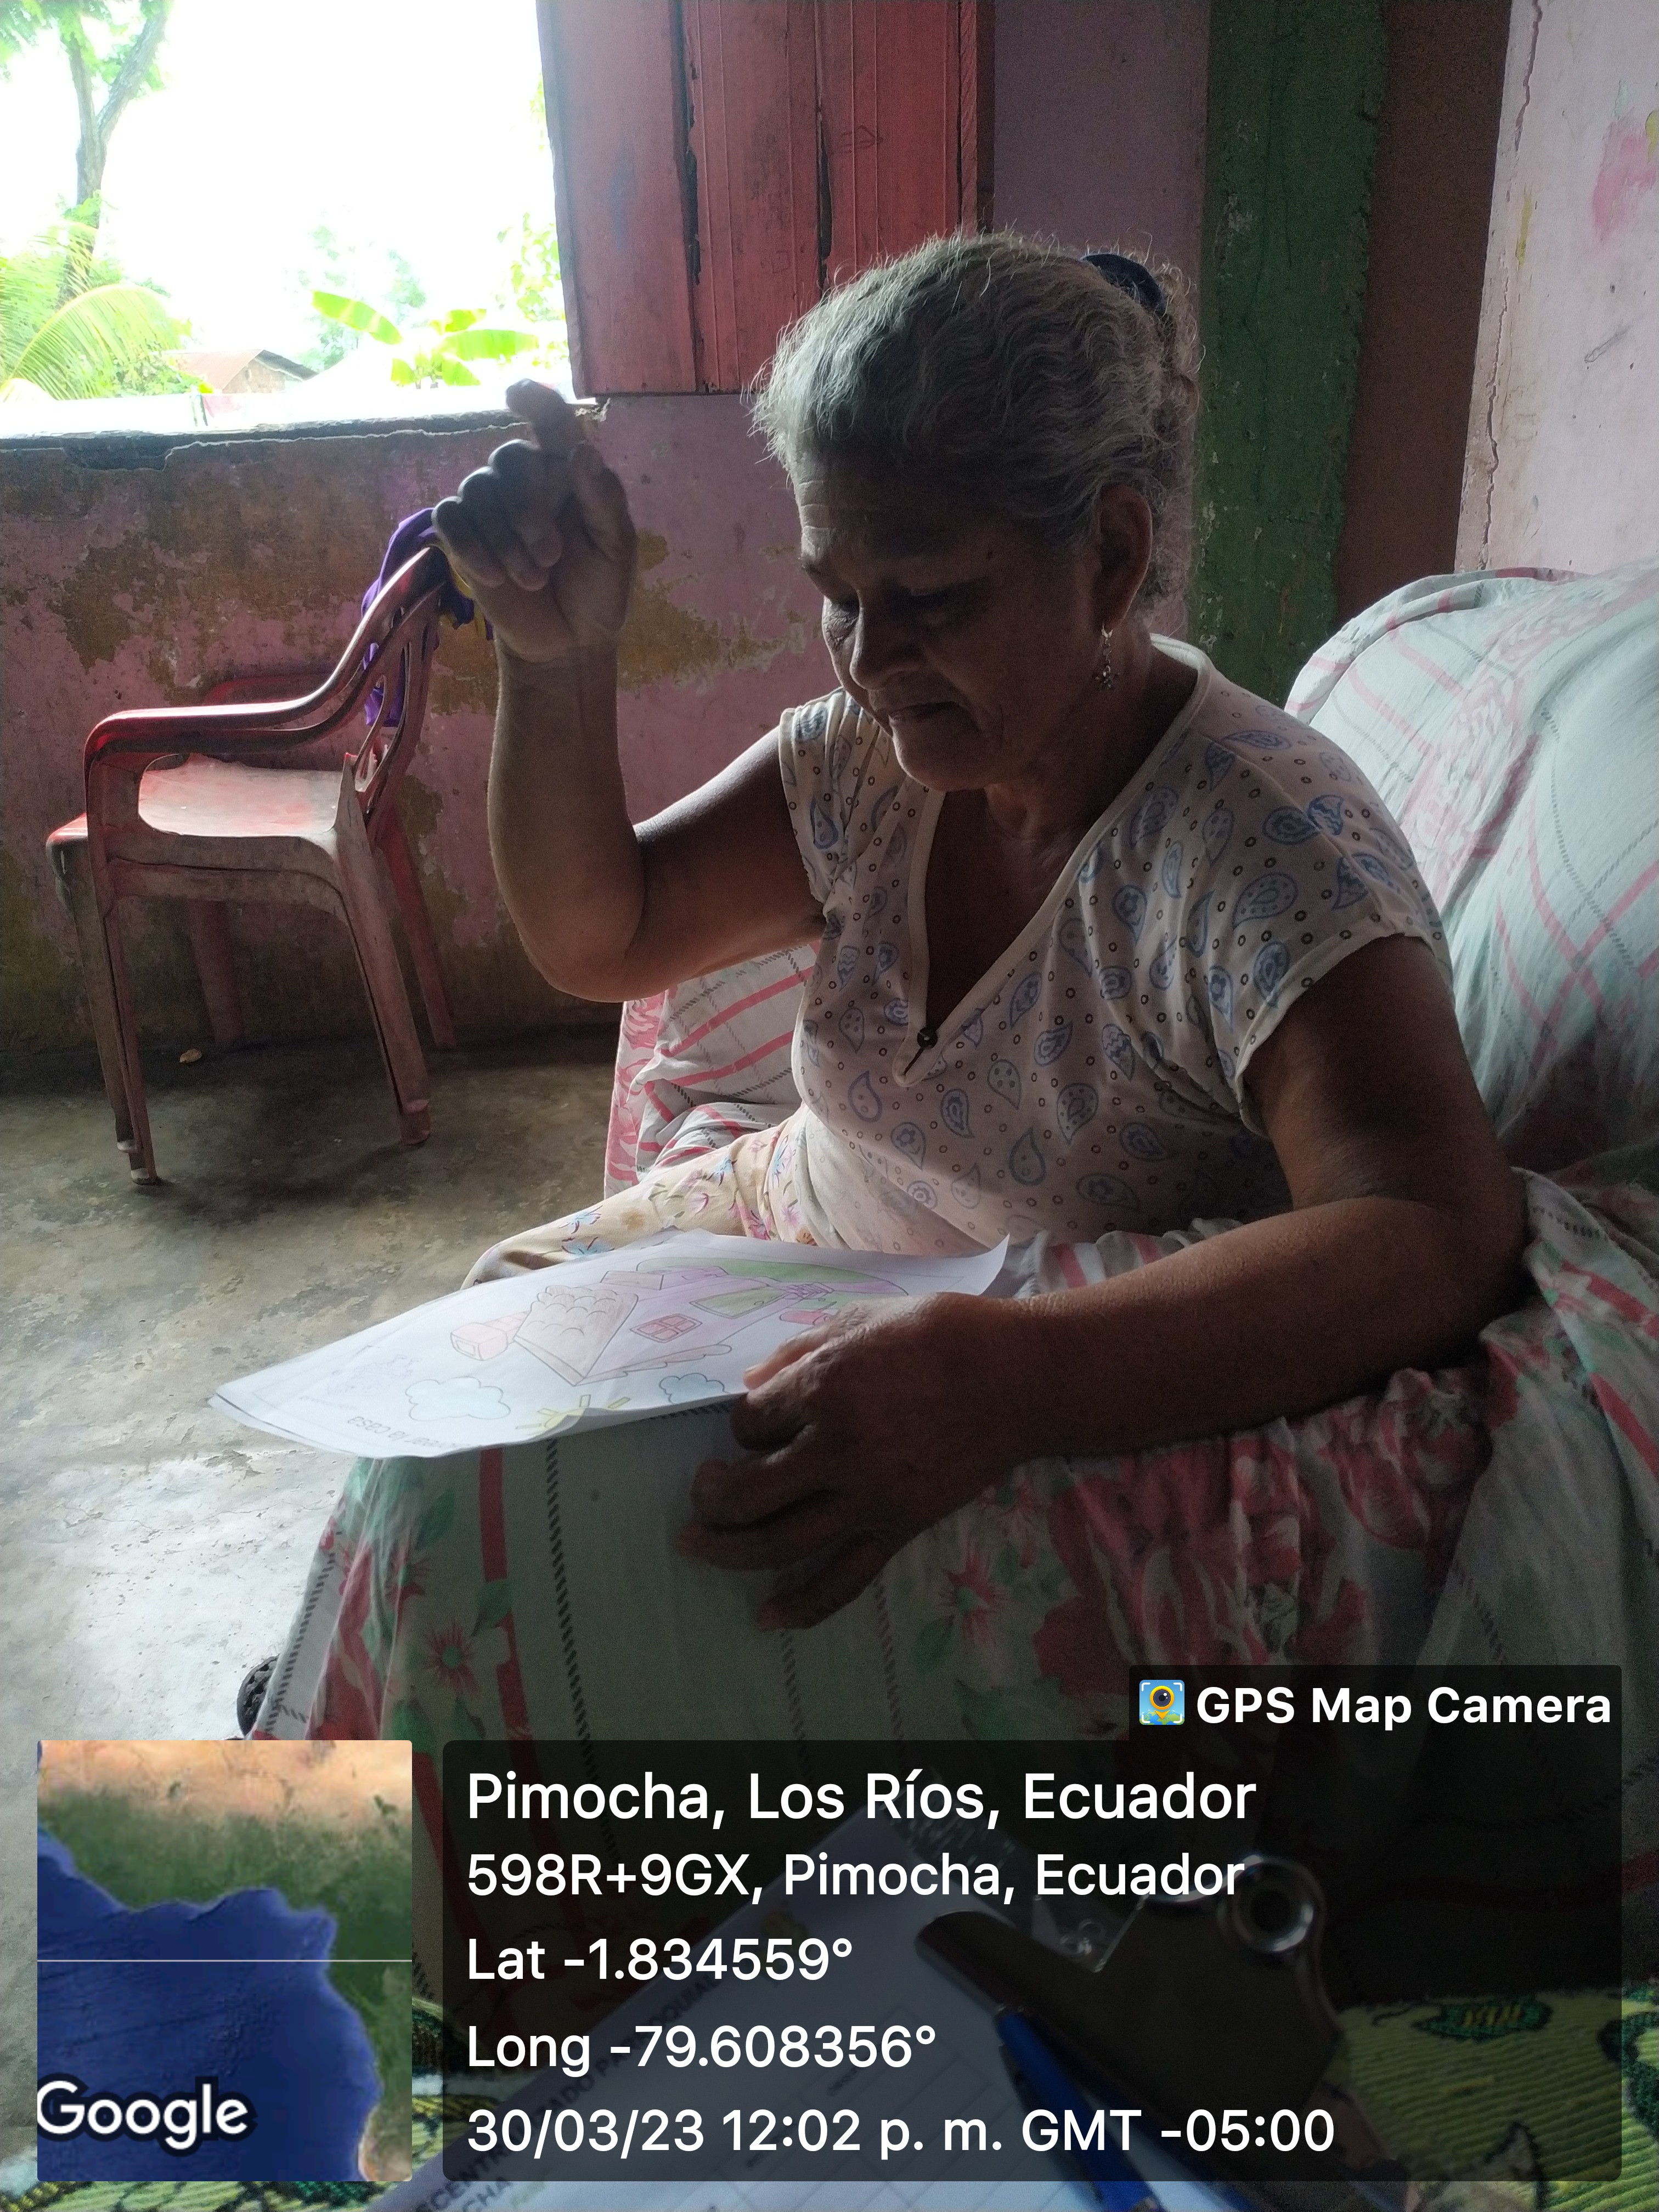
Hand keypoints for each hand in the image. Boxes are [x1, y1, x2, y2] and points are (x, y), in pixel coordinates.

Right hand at [431, 379, 636, 666]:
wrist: (568, 642)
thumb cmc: (599, 591)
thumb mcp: (615, 550)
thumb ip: (602, 502)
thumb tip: (580, 453)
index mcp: (569, 474)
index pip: (552, 423)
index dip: (536, 402)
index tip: (516, 394)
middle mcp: (528, 482)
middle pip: (509, 459)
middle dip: (526, 509)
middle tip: (549, 557)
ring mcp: (492, 507)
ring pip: (477, 489)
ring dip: (503, 539)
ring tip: (532, 580)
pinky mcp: (464, 536)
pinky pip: (449, 517)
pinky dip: (470, 546)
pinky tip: (493, 577)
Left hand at [677, 1295, 1021, 1629]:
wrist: (1019, 1379)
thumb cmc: (942, 1333)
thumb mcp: (862, 1316)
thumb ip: (799, 1349)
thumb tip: (750, 1383)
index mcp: (825, 1386)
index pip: (749, 1421)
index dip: (744, 1421)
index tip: (759, 1418)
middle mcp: (837, 1449)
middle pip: (746, 1493)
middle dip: (711, 1495)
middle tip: (702, 1491)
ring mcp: (869, 1497)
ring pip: (777, 1544)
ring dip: (727, 1549)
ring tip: (698, 1545)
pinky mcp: (898, 1529)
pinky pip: (842, 1580)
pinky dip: (801, 1606)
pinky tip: (766, 1617)